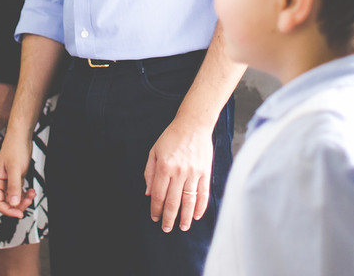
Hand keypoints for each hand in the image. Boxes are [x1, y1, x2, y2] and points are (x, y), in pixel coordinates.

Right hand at [0, 131, 36, 218]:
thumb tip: (13, 203)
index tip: (19, 213)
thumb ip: (14, 186)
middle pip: (6, 202)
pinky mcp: (15, 179)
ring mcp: (8, 181)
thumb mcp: (15, 168)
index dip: (8, 210)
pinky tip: (31, 191)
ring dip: (23, 199)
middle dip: (17, 205)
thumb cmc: (14, 148)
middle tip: (28, 202)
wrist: (21, 137)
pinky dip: (25, 194)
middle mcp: (0, 182)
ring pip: (14, 198)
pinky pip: (19, 192)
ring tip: (32, 194)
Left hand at [144, 118, 214, 232]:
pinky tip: (197, 215)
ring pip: (189, 201)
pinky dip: (201, 207)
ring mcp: (193, 173)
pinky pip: (203, 193)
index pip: (159, 195)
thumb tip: (148, 193)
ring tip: (183, 227)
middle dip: (169, 218)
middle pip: (173, 202)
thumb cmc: (171, 137)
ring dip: (186, 217)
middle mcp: (179, 172)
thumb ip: (149, 172)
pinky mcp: (205, 172)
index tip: (155, 218)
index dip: (156, 209)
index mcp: (164, 167)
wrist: (193, 124)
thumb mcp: (154, 151)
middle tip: (166, 228)